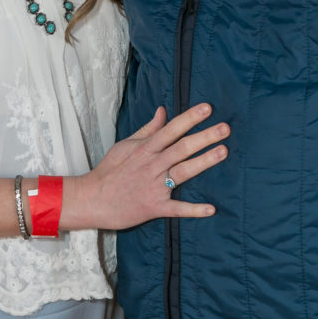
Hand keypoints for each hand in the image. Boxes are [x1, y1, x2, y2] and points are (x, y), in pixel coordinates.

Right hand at [63, 103, 228, 230]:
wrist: (92, 200)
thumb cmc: (109, 170)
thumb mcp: (125, 144)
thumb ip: (148, 129)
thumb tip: (163, 110)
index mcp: (145, 148)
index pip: (171, 129)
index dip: (190, 118)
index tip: (208, 108)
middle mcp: (152, 164)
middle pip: (182, 148)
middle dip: (204, 137)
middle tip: (225, 128)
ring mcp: (154, 186)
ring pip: (183, 171)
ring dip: (204, 162)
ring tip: (223, 151)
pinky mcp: (154, 207)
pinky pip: (176, 209)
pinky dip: (193, 210)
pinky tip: (211, 209)